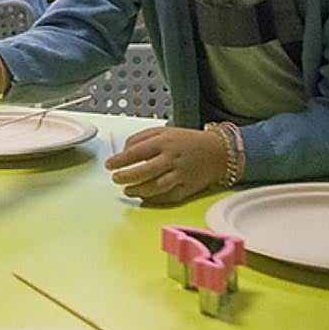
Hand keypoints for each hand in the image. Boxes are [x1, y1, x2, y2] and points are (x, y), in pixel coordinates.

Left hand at [104, 126, 227, 203]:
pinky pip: (168, 196)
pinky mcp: (188, 188)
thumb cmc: (187, 141)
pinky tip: (144, 197)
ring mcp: (181, 174)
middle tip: (115, 179)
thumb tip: (123, 151)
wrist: (219, 151)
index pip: (136, 152)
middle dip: (126, 177)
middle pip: (144, 171)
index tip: (109, 165)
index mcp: (164, 142)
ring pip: (155, 186)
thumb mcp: (163, 131)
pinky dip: (154, 198)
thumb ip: (140, 138)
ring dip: (138, 190)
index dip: (119, 160)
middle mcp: (172, 158)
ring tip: (128, 190)